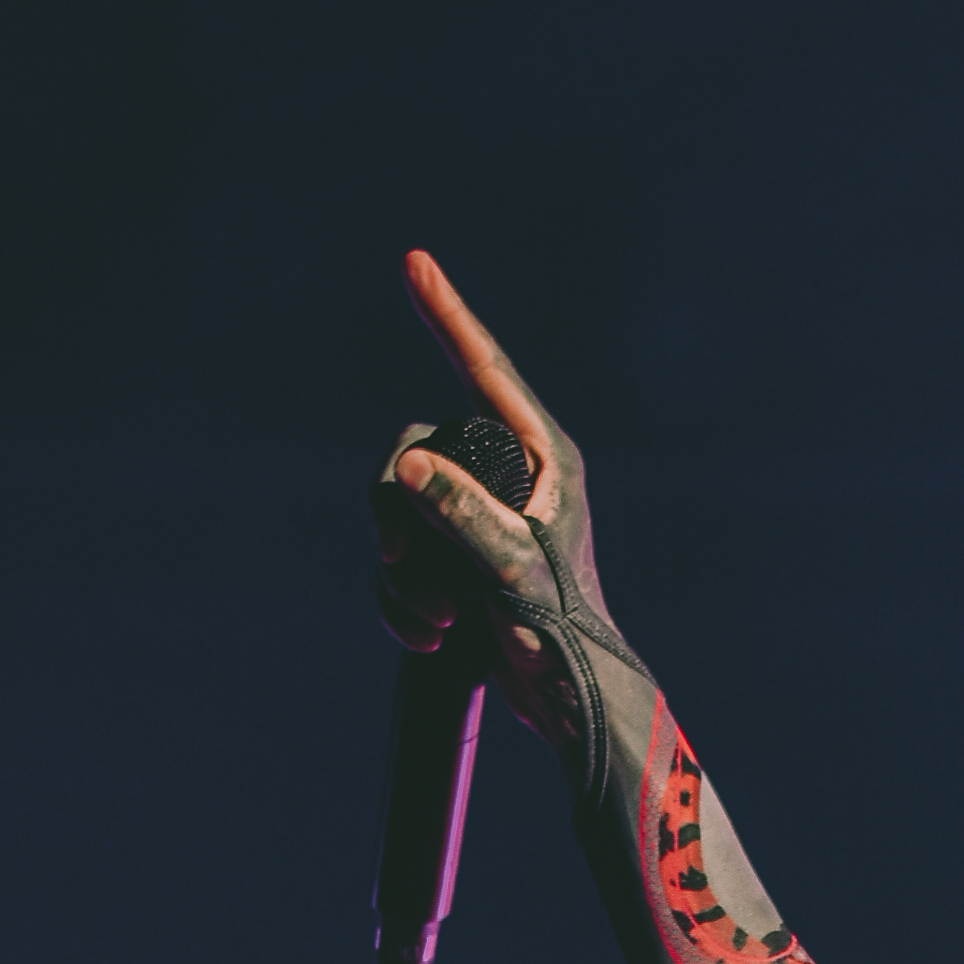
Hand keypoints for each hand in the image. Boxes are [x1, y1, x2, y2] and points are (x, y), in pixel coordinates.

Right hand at [369, 248, 621, 750]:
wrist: (568, 702)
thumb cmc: (560, 634)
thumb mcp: (511, 570)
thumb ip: (462, 514)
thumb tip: (408, 466)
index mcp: (543, 457)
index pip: (484, 369)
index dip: (447, 314)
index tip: (414, 262)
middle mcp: (509, 473)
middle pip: (414, 448)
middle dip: (395, 510)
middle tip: (401, 562)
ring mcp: (479, 512)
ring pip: (398, 505)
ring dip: (400, 568)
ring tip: (435, 619)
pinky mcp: (457, 554)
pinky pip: (400, 553)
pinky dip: (402, 596)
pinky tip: (427, 637)